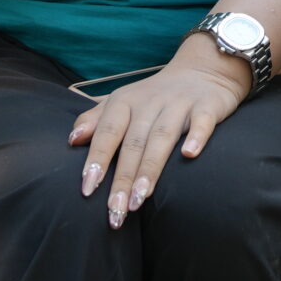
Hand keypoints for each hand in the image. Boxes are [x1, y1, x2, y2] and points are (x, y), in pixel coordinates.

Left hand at [68, 38, 248, 228]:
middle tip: (115, 210)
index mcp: (125, 101)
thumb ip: (94, 120)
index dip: (97, 160)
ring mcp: (180, 103)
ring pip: (163, 137)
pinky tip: (190, 154)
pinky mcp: (208, 106)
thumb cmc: (154, 96)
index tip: (87, 190)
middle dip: (123, 178)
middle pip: (134, 143)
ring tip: (140, 197)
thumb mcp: (121, 102)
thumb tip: (73, 140)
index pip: (107, 132)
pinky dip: (197, 136)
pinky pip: (202, 121)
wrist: (203, 70)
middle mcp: (151, 102)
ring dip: (151, 168)